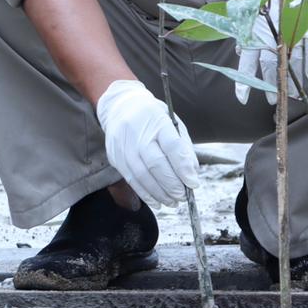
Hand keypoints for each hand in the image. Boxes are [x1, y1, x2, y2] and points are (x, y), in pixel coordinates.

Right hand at [95, 80, 198, 207]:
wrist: (120, 105)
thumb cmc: (152, 117)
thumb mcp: (172, 122)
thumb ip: (183, 147)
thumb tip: (191, 174)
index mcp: (156, 119)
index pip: (172, 146)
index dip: (183, 167)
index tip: (193, 183)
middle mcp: (136, 130)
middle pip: (155, 163)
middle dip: (172, 184)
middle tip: (183, 196)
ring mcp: (122, 143)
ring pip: (141, 174)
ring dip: (159, 193)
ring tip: (172, 202)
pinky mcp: (114, 155)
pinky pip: (130, 178)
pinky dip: (145, 193)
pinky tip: (156, 201)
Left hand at [238, 0, 307, 104]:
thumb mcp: (262, 9)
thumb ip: (250, 31)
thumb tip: (240, 53)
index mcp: (258, 24)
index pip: (247, 57)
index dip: (245, 80)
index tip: (241, 99)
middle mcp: (273, 28)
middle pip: (269, 64)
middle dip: (269, 85)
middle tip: (270, 101)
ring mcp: (293, 27)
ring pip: (291, 61)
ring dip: (290, 80)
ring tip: (289, 96)